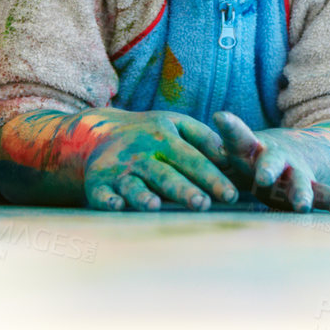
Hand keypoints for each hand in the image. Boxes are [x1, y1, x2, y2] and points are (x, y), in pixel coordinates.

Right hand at [78, 109, 237, 212]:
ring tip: (154, 206)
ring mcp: (118, 170)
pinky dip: (107, 200)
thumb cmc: (149, 133)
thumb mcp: (176, 124)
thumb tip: (230, 158)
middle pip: (164, 175)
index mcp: (163, 138)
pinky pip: (101, 194)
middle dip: (182, 190)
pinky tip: (116, 205)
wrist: (99, 131)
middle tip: (201, 204)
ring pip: (133, 185)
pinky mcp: (98, 183)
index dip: (212, 178)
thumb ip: (204, 138)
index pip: (192, 160)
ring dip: (142, 196)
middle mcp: (141, 154)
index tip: (231, 195)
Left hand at [214, 111, 329, 213]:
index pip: (239, 137)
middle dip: (267, 169)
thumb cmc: (249, 158)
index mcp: (252, 150)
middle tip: (261, 177)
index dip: (230, 128)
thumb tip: (186, 140)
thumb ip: (213, 148)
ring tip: (300, 205)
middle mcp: (276, 159)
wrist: (292, 156)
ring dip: (300, 192)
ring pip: (299, 181)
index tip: (219, 117)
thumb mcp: (231, 153)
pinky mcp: (311, 188)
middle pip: (271, 162)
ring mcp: (296, 173)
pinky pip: (325, 194)